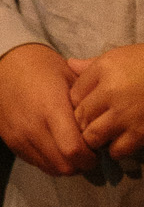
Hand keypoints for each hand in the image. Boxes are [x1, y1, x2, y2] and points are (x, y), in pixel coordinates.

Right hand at [0, 41, 92, 176]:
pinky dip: (49, 160)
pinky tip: (52, 144)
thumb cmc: (42, 68)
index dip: (90, 155)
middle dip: (80, 164)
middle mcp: (33, 127)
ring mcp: (19, 137)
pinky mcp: (11, 142)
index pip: (74, 150)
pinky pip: (37, 163)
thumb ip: (87, 105)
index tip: (95, 146)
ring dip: (65, 164)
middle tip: (85, 150)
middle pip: (65, 166)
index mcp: (51, 108)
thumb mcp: (69, 77)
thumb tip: (103, 129)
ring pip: (52, 169)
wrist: (3, 65)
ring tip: (69, 147)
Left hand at [65, 43, 143, 161]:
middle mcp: (110, 92)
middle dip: (83, 122)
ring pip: (93, 136)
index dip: (77, 102)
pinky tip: (120, 142)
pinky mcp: (141, 133)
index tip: (85, 105)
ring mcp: (125, 115)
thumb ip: (93, 64)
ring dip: (95, 138)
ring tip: (103, 135)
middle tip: (91, 123)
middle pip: (80, 116)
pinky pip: (117, 150)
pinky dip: (115, 150)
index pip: (74, 94)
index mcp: (103, 70)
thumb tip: (70, 65)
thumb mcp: (119, 56)